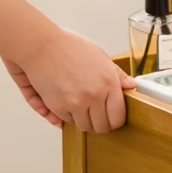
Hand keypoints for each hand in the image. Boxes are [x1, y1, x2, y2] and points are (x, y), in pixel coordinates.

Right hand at [7, 29, 134, 132]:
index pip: (118, 117)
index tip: (112, 118)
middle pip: (103, 127)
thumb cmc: (69, 47)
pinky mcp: (59, 107)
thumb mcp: (100, 56)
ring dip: (84, 121)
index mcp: (109, 83)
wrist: (40, 44)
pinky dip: (68, 115)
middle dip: (100, 124)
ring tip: (82, 107)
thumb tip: (131, 86)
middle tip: (96, 116)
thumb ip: (117, 74)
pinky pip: (68, 121)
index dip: (115, 120)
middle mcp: (94, 96)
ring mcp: (76, 103)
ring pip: (86, 127)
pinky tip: (67, 101)